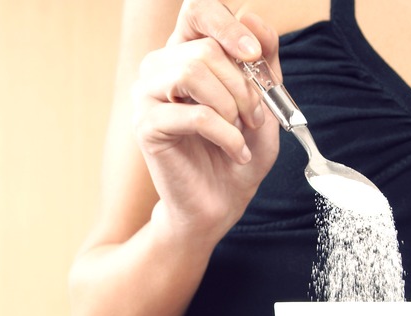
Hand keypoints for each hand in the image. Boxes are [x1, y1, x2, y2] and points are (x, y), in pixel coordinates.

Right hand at [132, 2, 281, 244]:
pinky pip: (193, 114)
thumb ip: (263, 58)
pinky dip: (225, 133)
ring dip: (231, 106)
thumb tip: (251, 14)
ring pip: (192, 71)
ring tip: (241, 131)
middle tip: (253, 116)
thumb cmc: (239, 149)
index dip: (227, 24)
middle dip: (243, 85)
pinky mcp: (145, 126)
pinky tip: (235, 150)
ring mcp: (146, 96)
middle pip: (204, 47)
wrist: (221, 201)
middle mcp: (160, 67)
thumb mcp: (264, 99)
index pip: (196, 10)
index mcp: (186, 53)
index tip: (253, 55)